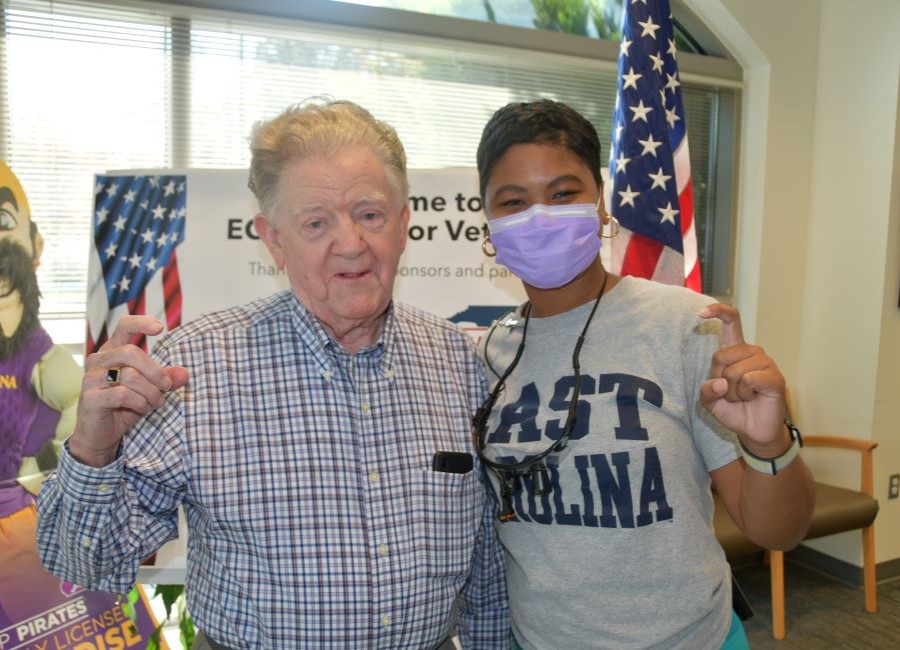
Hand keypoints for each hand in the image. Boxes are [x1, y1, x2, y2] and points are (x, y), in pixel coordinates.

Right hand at [69, 316, 188, 466]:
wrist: (100, 435)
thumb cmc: (125, 406)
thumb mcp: (150, 391)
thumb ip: (166, 379)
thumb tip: (184, 373)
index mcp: (112, 352)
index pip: (123, 326)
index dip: (141, 323)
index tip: (160, 327)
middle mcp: (98, 361)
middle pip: (131, 353)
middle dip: (156, 372)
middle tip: (166, 387)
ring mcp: (90, 379)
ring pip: (130, 376)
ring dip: (151, 392)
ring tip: (156, 402)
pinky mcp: (89, 398)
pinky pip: (122, 394)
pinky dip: (139, 402)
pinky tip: (142, 408)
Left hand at [698, 304, 787, 454]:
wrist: (753, 430)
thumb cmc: (734, 410)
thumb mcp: (710, 401)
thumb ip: (706, 390)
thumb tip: (720, 382)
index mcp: (736, 351)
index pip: (731, 322)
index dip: (718, 312)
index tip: (700, 313)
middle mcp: (752, 352)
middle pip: (721, 355)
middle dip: (719, 379)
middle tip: (730, 392)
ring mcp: (766, 363)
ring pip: (734, 371)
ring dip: (732, 391)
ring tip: (743, 397)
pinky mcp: (775, 377)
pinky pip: (749, 380)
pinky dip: (744, 393)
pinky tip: (753, 398)